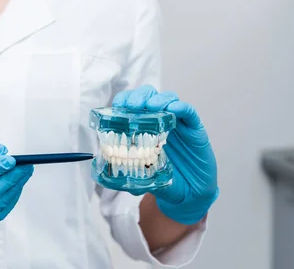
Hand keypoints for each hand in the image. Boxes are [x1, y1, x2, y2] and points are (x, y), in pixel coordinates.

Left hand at [112, 85, 218, 224]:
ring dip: (159, 99)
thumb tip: (98, 169)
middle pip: (149, 96)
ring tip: (152, 107)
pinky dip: (181, 107)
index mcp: (144, 128)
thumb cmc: (163, 181)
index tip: (117, 106)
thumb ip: (121, 172)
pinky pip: (190, 113)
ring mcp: (178, 123)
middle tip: (133, 106)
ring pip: (169, 99)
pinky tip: (174, 110)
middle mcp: (160, 121)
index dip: (124, 101)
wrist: (189, 196)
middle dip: (139, 97)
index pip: (132, 105)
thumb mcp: (139, 177)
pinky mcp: (195, 130)